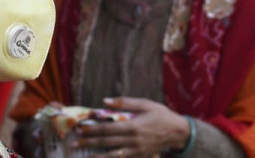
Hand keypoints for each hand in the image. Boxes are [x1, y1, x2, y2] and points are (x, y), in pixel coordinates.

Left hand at [74, 97, 189, 157]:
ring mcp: (137, 151)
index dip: (92, 129)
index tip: (80, 128)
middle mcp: (133, 140)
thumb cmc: (161, 115)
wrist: (179, 133)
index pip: (107, 128)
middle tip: (75, 142)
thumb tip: (105, 101)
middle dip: (89, 142)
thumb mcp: (144, 104)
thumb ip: (124, 102)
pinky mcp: (140, 157)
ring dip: (97, 155)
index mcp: (133, 125)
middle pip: (107, 142)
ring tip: (84, 156)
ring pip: (113, 155)